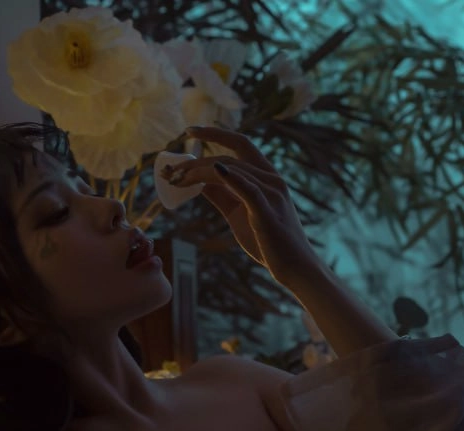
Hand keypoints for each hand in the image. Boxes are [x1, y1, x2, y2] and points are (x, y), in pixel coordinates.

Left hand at [167, 126, 323, 279]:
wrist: (293, 267)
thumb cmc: (268, 242)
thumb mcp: (238, 213)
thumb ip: (221, 194)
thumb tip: (197, 181)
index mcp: (266, 176)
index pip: (240, 143)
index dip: (214, 133)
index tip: (189, 130)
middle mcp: (272, 179)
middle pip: (229, 157)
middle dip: (195, 161)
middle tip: (170, 171)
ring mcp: (272, 194)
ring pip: (232, 171)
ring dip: (199, 173)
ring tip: (177, 180)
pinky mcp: (267, 213)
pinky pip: (249, 190)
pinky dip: (232, 178)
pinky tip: (214, 170)